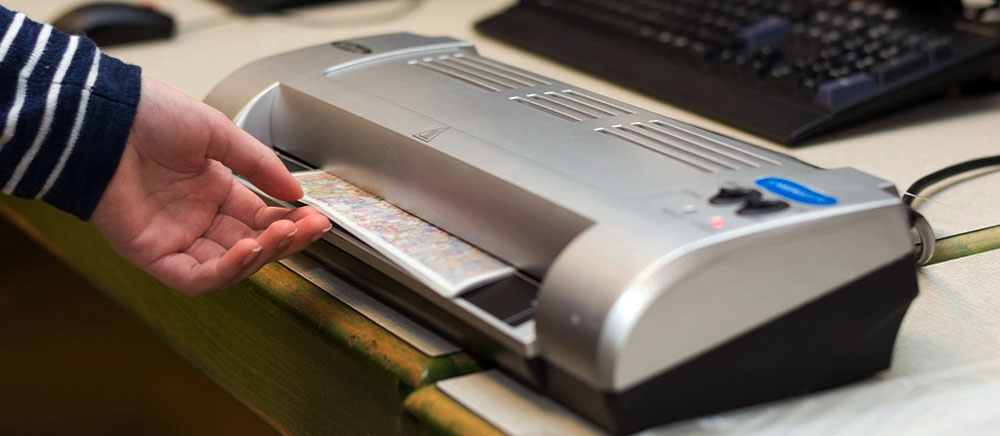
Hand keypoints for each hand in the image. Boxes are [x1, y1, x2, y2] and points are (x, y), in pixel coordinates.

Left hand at [92, 77, 330, 295]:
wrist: (105, 117)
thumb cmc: (150, 116)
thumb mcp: (219, 133)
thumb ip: (258, 163)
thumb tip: (295, 191)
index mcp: (212, 191)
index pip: (260, 219)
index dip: (290, 222)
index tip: (316, 218)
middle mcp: (196, 219)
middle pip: (251, 246)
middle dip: (284, 240)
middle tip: (311, 229)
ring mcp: (175, 239)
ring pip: (228, 268)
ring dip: (260, 256)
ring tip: (283, 235)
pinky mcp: (152, 254)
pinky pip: (195, 277)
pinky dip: (225, 271)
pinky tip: (248, 250)